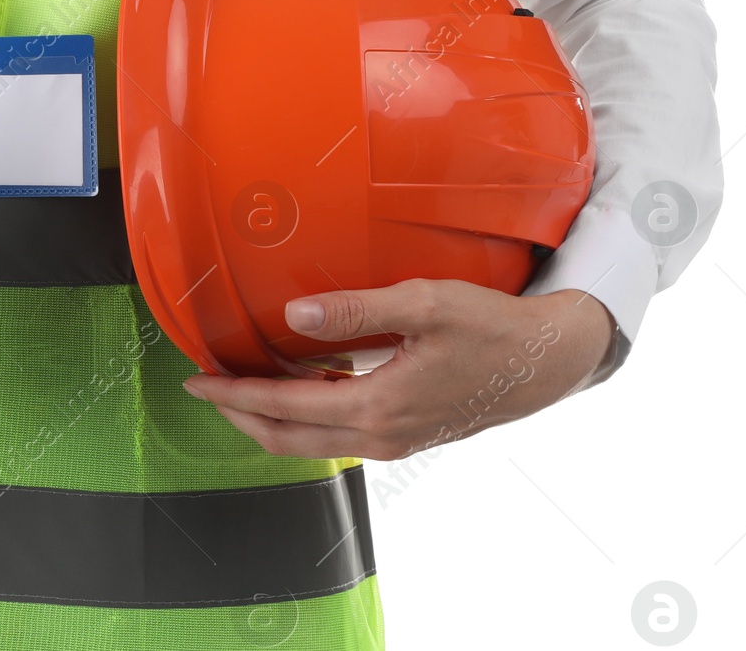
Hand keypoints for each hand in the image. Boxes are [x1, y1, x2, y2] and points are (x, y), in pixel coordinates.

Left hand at [183, 280, 616, 459]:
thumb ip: (356, 310)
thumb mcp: (424, 304)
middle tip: (205, 389)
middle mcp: (382, 435)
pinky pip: (341, 433)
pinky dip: (308, 416)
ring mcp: (396, 440)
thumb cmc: (491, 326)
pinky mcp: (407, 434)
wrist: (547, 361)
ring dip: (272, 418)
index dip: (235, 394)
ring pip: (314, 442)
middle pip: (289, 439)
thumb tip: (294, 317)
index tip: (198, 381)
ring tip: (241, 386)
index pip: (286, 406)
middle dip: (240, 415)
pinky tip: (303, 385)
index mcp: (379, 406)